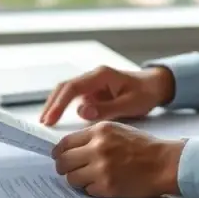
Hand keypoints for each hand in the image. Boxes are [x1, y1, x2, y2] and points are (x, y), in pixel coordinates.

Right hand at [40, 65, 175, 125]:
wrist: (155, 86)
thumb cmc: (145, 93)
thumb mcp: (131, 104)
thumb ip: (107, 108)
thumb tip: (82, 112)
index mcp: (101, 75)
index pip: (73, 87)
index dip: (59, 103)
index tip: (51, 119)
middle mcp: (93, 76)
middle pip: (65, 87)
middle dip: (52, 103)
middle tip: (43, 122)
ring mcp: (92, 83)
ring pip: (67, 91)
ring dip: (55, 105)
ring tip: (46, 122)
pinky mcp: (92, 91)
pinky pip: (73, 97)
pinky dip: (64, 107)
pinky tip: (58, 119)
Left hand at [51, 121, 184, 197]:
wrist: (165, 163)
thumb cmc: (145, 148)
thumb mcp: (118, 130)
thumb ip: (94, 136)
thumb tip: (71, 147)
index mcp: (99, 131)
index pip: (65, 142)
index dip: (59, 153)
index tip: (59, 157)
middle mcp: (98, 148)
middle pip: (63, 162)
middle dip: (64, 168)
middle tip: (71, 171)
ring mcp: (101, 168)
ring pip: (72, 178)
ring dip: (78, 180)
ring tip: (91, 178)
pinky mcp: (107, 186)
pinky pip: (87, 190)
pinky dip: (92, 189)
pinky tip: (104, 184)